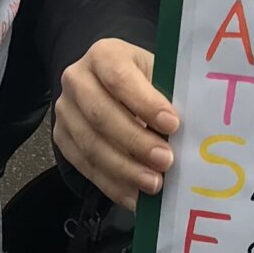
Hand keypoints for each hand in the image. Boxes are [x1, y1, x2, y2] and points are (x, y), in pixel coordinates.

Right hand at [53, 40, 177, 207]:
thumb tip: (191, 132)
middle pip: (101, 114)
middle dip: (136, 142)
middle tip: (167, 161)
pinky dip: (113, 185)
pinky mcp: (62, 139)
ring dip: (124, 170)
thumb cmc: (144, 79)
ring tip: (154, 184)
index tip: (173, 124)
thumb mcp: (158, 73)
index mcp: (103, 55)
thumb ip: (169, 96)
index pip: (120, 78)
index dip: (145, 103)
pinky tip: (136, 198)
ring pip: (91, 145)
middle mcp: (76, 79)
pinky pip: (85, 167)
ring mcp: (65, 111)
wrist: (110, 82)